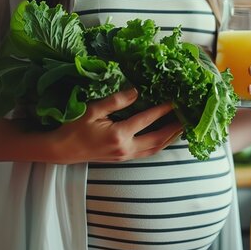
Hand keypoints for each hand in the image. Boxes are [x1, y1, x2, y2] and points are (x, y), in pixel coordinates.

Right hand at [51, 89, 181, 163]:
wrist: (61, 150)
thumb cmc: (73, 128)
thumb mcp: (92, 109)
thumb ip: (116, 100)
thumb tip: (137, 91)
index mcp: (118, 135)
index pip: (147, 120)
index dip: (163, 109)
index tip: (176, 100)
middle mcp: (126, 149)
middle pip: (158, 140)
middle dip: (175, 128)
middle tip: (189, 117)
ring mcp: (126, 156)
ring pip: (155, 149)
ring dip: (170, 138)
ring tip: (183, 127)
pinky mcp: (124, 158)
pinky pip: (148, 152)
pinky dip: (160, 144)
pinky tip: (166, 136)